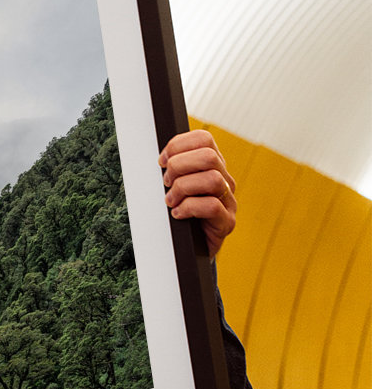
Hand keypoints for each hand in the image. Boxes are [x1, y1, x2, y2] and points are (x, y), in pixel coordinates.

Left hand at [159, 129, 236, 257]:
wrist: (189, 249)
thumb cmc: (178, 214)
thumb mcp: (173, 186)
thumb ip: (172, 169)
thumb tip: (159, 158)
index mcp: (212, 166)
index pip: (203, 139)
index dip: (178, 145)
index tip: (161, 161)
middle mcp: (225, 180)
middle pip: (209, 156)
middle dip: (179, 166)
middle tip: (166, 183)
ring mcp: (229, 202)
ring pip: (212, 179)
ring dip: (183, 188)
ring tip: (170, 201)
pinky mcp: (227, 222)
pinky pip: (212, 206)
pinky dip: (188, 208)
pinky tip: (177, 214)